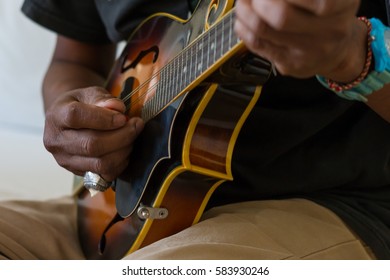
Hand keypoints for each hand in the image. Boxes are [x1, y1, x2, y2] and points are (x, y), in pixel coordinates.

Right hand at [43, 86, 143, 181]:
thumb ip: (103, 98)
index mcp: (56, 116)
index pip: (76, 116)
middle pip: (91, 145)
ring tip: (132, 137)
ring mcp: (66, 160)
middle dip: (121, 136)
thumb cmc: (82, 105)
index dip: (104, 118)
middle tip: (136, 125)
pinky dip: (121, 163)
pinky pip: (105, 174)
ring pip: (100, 163)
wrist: (69, 122)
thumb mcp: (90, 93)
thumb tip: (118, 108)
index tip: (123, 117)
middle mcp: (56, 141)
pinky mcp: (78, 173)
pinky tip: (125, 149)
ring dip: (123, 150)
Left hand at [234, 0, 363, 81]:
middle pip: (281, 15)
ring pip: (263, 28)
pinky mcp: (291, 64)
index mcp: (343, 4)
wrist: (336, 53)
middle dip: (257, 0)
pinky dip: (244, 27)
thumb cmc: (326, 16)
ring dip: (245, 12)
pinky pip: (258, 44)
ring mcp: (310, 51)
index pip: (316, 0)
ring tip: (243, 4)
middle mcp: (331, 29)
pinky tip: (243, 20)